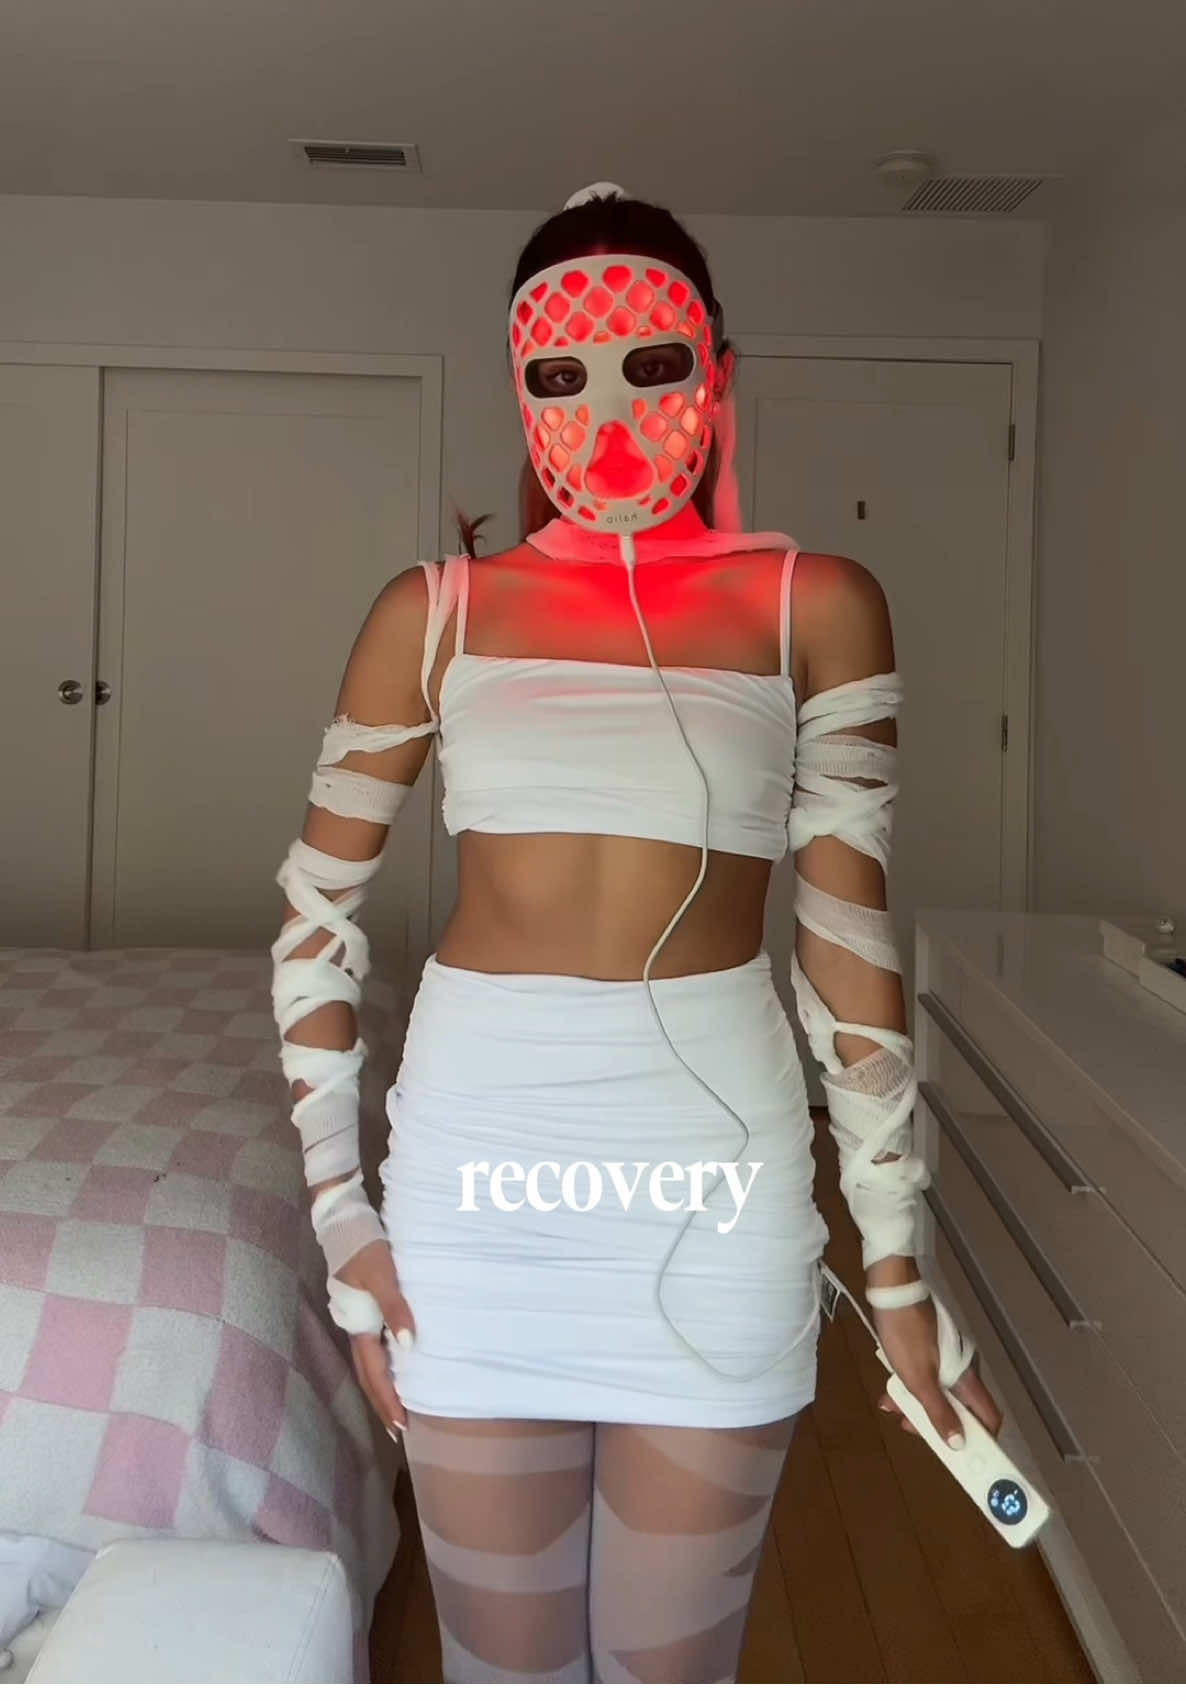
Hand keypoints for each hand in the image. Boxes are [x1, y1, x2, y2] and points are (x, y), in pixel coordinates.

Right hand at [335, 1239, 415, 1435]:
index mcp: (358, 1326)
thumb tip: (408, 1346)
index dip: (387, 1400)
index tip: (401, 1425)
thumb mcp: (383, 1276)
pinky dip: (383, 1366)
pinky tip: (395, 1368)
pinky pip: (373, 1347)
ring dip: (382, 1388)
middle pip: (368, 1376)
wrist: (346, 1225)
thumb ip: (395, 1309)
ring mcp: (357, 1319)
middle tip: (399, 1431)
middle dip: (382, 1403)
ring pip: (369, 1364)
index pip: (374, 1374)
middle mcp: (355, 1328)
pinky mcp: (363, 1308)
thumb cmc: (365, 1249)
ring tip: (397, 1408)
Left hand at [874, 1298, 1001, 1444]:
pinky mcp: (930, 1349)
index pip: (989, 1417)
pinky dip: (910, 1387)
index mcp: (967, 1379)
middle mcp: (963, 1371)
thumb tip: (959, 1444)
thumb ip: (938, 1412)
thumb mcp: (918, 1379)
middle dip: (935, 1423)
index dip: (982, 1440)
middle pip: (960, 1410)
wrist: (892, 1290)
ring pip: (938, 1394)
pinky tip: (890, 1390)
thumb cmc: (906, 1335)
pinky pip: (926, 1378)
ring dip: (916, 1405)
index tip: (964, 1457)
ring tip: (891, 1406)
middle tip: (910, 1426)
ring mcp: (946, 1359)